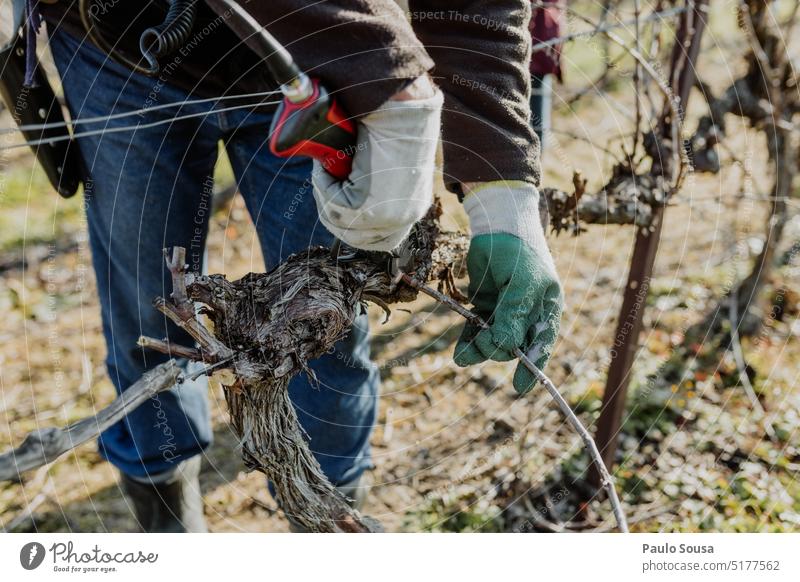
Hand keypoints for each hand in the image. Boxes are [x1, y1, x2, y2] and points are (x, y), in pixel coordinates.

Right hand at [312, 76, 442, 251]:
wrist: (400, 109)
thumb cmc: (395, 124)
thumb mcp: (386, 161)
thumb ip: (371, 180)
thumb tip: (344, 181)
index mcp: (412, 208)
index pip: (381, 238)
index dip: (354, 227)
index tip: (338, 206)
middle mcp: (404, 218)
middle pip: (356, 237)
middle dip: (332, 214)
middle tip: (323, 184)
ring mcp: (387, 217)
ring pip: (339, 222)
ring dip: (325, 196)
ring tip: (323, 169)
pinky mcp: (369, 208)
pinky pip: (332, 206)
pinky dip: (322, 186)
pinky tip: (323, 166)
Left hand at [453, 181, 562, 393]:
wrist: (496, 225)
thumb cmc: (518, 252)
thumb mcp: (521, 285)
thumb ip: (513, 317)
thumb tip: (504, 347)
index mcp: (546, 308)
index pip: (542, 344)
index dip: (533, 368)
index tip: (520, 387)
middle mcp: (527, 312)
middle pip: (512, 345)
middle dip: (496, 349)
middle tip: (481, 344)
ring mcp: (505, 309)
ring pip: (492, 339)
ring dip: (478, 348)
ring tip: (462, 356)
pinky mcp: (485, 303)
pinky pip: (477, 327)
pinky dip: (468, 337)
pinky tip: (460, 349)